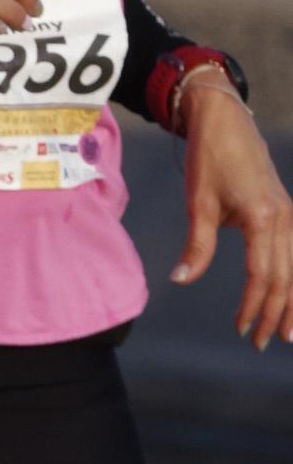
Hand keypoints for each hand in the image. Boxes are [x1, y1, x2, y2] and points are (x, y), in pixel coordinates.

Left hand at [171, 81, 292, 347]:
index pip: (262, 274)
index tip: (241, 329)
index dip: (253, 305)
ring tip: (288, 333)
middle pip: (286, 278)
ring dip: (292, 302)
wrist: (226, 120)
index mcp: (263, 217)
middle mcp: (285, 218)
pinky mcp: (287, 212)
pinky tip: (292, 298)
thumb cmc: (210, 158)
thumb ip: (197, 245)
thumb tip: (182, 279)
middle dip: (277, 313)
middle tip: (263, 343)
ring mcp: (291, 215)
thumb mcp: (198, 202)